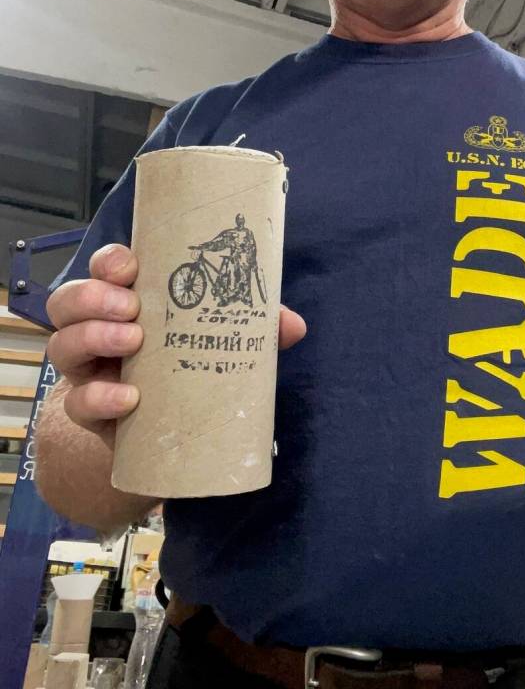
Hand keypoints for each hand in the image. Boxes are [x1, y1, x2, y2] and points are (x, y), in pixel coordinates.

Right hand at [47, 243, 306, 436]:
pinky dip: (100, 398)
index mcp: (128, 300)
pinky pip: (78, 403)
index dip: (110, 261)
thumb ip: (254, 328)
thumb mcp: (220, 339)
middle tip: (132, 307)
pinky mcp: (91, 411)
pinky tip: (129, 398)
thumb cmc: (188, 366)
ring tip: (131, 342)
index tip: (131, 266)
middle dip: (94, 296)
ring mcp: (88, 370)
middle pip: (68, 300)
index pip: (105, 268)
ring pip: (62, 344)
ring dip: (92, 336)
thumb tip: (292, 325)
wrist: (163, 434)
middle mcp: (98, 329)